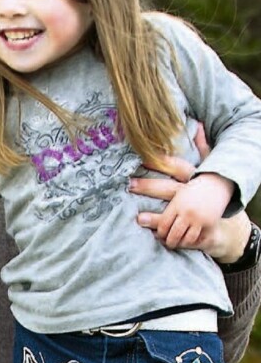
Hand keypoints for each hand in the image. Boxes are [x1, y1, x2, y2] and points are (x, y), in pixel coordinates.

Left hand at [131, 123, 249, 260]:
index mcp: (195, 178)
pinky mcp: (196, 231)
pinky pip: (180, 234)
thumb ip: (203, 148)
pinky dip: (168, 235)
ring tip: (139, 218)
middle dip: (149, 187)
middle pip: (169, 190)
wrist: (232, 218)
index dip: (161, 161)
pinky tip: (154, 236)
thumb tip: (199, 125)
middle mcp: (193, 196)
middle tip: (130, 184)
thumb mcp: (211, 167)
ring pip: (173, 215)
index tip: (143, 158)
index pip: (176, 167)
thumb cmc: (213, 189)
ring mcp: (195, 214)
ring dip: (156, 218)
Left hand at [155, 173, 232, 247]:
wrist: (215, 184)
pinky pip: (200, 238)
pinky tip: (189, 242)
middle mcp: (187, 212)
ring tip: (176, 244)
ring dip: (181, 244)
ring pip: (187, 239)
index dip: (160, 233)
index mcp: (176, 204)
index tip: (157, 236)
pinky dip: (193, 242)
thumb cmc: (191, 190)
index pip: (163, 224)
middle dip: (169, 241)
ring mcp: (200, 219)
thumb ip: (165, 206)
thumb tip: (141, 217)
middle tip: (166, 243)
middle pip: (174, 234)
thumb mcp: (176, 194)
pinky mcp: (210, 224)